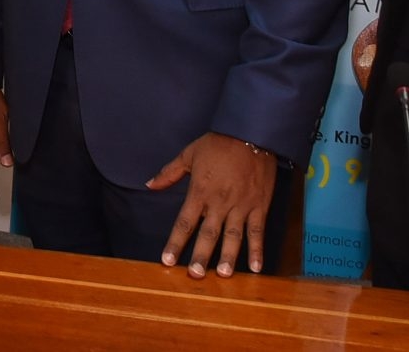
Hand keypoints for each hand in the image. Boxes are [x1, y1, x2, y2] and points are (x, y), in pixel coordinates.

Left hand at [148, 132, 276, 276]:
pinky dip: (258, 249)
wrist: (252, 133)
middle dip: (200, 255)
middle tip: (194, 275)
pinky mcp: (259, 206)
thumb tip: (149, 184)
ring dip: (228, 256)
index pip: (184, 222)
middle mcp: (220, 202)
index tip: (167, 260)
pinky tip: (256, 268)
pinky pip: (258, 231)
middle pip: (208, 234)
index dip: (175, 242)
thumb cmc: (218, 143)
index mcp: (200, 191)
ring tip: (223, 275)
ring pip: (233, 236)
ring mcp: (241, 206)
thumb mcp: (189, 154)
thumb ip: (169, 173)